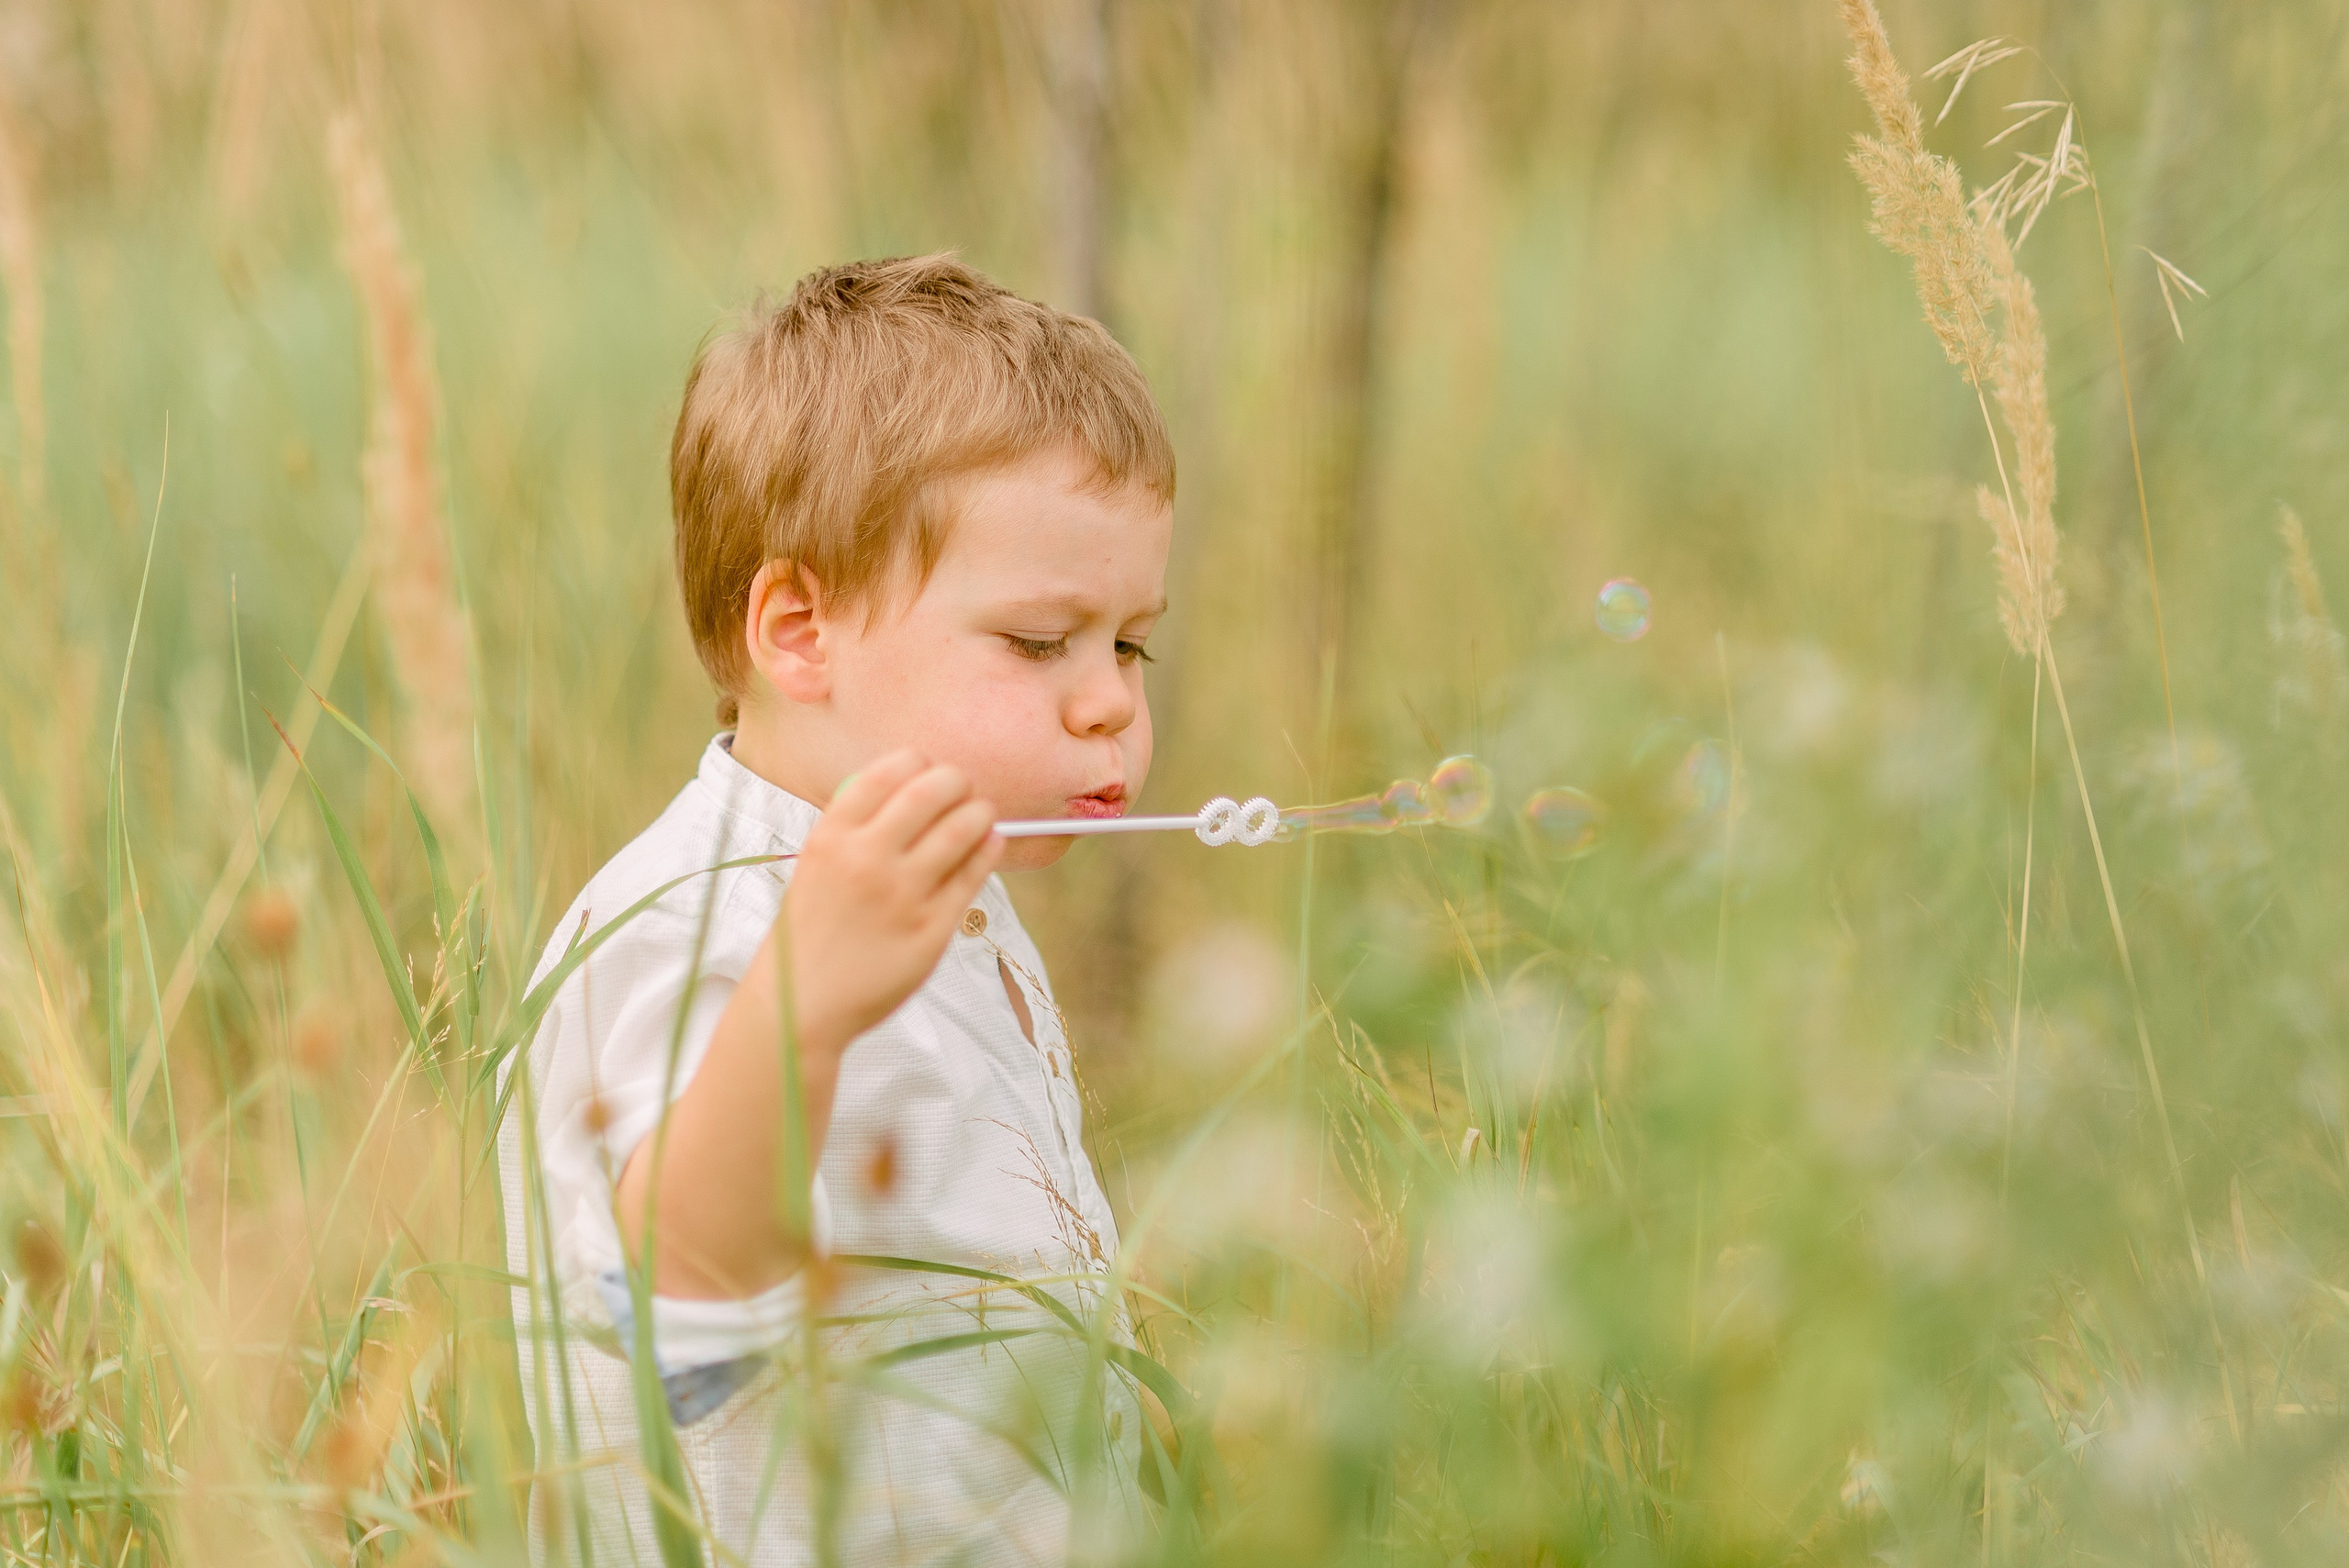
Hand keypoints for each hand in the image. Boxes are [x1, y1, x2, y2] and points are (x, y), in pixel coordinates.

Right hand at [785, 750, 1003, 1054]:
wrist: (802, 1004)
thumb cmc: (813, 931)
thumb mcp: (816, 866)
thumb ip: (856, 829)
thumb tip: (912, 788)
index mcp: (832, 837)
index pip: (888, 773)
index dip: (917, 763)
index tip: (927, 770)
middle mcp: (867, 859)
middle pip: (931, 791)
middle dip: (955, 781)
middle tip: (962, 789)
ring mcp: (903, 895)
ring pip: (963, 827)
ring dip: (979, 812)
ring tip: (981, 814)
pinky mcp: (933, 928)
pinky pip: (974, 873)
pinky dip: (988, 849)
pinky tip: (990, 843)